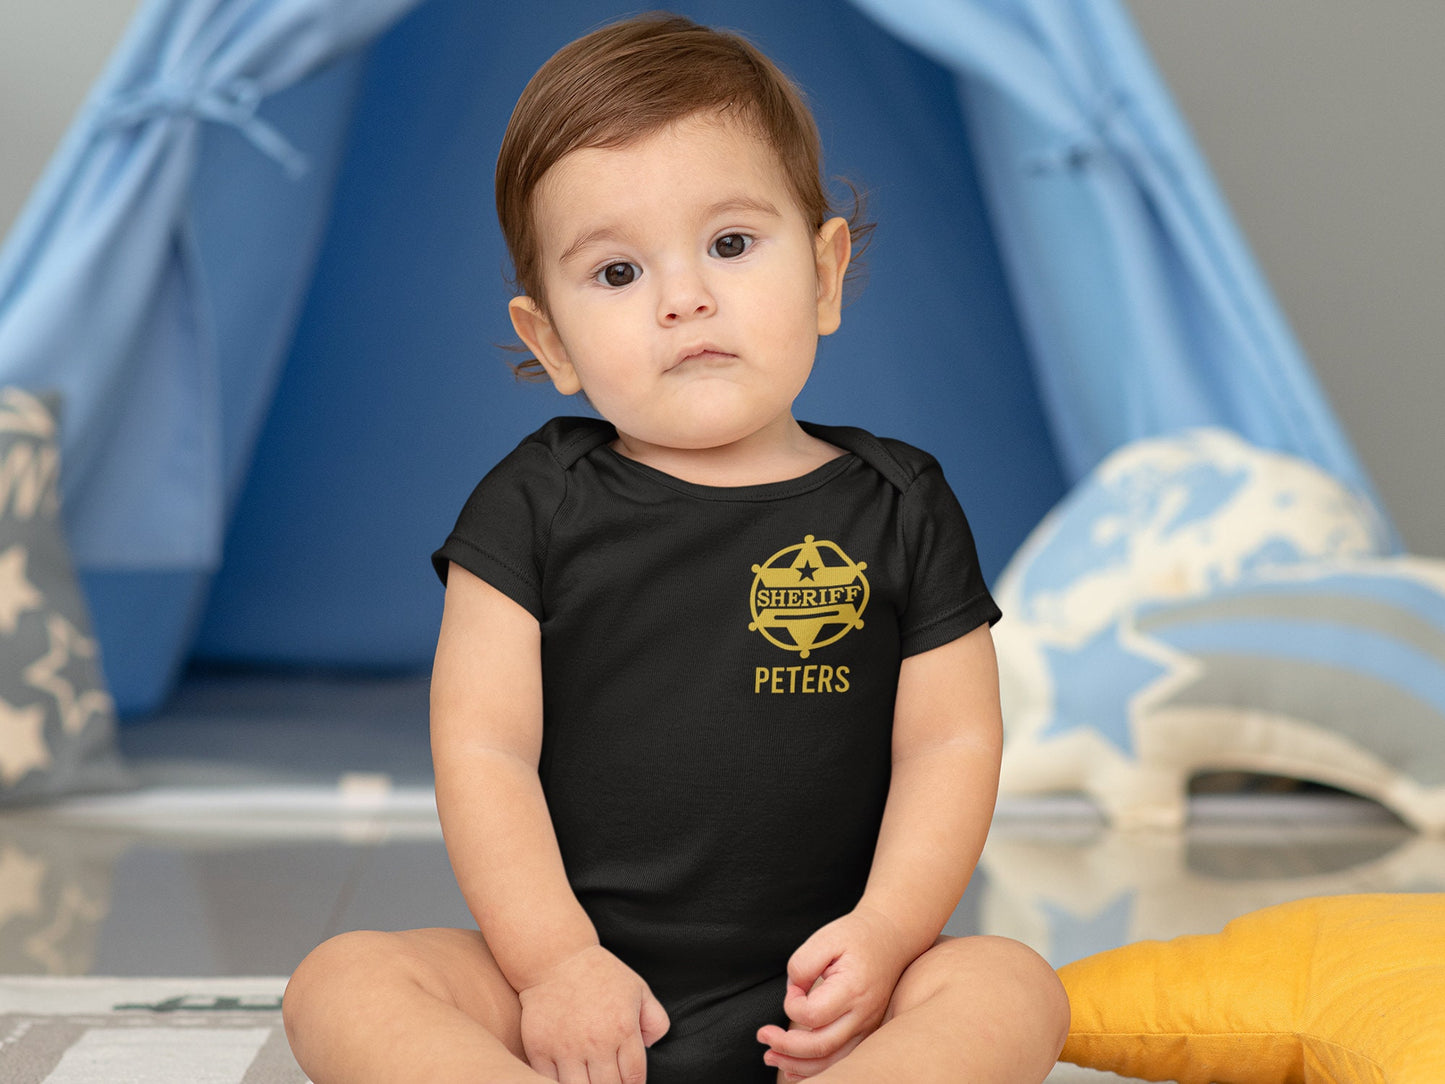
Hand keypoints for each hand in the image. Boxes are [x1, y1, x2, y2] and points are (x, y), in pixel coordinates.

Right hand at [517, 944, 669, 1083]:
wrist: (555, 958)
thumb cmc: (599, 973)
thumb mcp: (638, 989)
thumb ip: (655, 1019)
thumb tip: (650, 1047)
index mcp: (623, 1029)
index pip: (634, 1077)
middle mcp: (596, 1043)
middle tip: (610, 1081)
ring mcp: (566, 1048)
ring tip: (591, 1081)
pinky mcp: (540, 1049)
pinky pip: (549, 1082)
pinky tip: (569, 1078)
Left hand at [757, 906, 915, 1079]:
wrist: (889, 938)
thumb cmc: (855, 936)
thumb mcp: (825, 938)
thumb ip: (802, 965)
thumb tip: (794, 994)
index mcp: (852, 989)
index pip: (813, 1014)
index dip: (792, 1004)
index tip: (793, 988)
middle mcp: (863, 1014)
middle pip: (820, 1046)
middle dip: (785, 1046)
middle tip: (762, 1036)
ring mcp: (867, 1027)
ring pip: (831, 1061)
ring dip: (797, 1065)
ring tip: (771, 1056)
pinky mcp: (865, 1032)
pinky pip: (841, 1060)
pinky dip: (816, 1068)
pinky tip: (794, 1066)